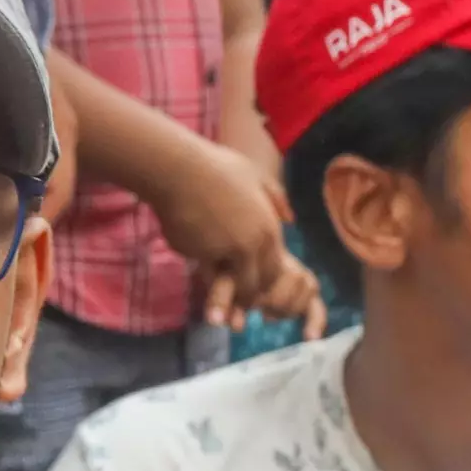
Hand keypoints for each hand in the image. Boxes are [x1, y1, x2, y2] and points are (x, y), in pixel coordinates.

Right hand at [156, 141, 316, 328]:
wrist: (179, 170)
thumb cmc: (216, 168)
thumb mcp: (255, 177)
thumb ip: (276, 199)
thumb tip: (291, 220)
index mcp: (268, 229)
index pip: (274, 271)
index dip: (264, 280)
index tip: (253, 284)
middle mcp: (252, 244)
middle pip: (256, 284)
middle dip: (247, 294)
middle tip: (239, 301)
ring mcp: (227, 251)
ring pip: (232, 286)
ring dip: (227, 293)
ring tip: (221, 300)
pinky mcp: (201, 254)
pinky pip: (205, 272)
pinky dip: (202, 272)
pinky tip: (196, 262)